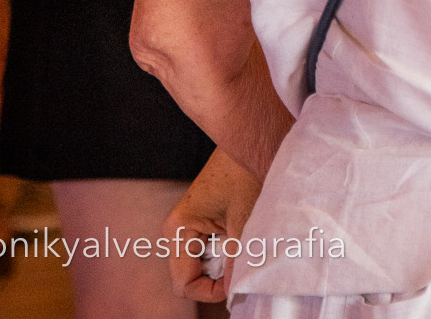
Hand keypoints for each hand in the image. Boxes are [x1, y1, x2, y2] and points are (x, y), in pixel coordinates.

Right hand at [163, 149, 261, 302]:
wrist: (253, 137)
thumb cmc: (246, 170)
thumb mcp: (246, 220)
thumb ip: (238, 260)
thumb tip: (236, 292)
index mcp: (178, 230)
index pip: (184, 285)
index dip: (211, 290)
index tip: (238, 281)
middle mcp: (178, 229)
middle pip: (194, 275)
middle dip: (221, 275)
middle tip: (248, 256)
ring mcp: (190, 225)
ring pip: (207, 263)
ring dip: (229, 261)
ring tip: (250, 239)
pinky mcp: (205, 219)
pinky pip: (215, 248)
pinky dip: (233, 248)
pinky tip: (248, 231)